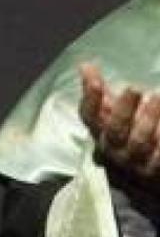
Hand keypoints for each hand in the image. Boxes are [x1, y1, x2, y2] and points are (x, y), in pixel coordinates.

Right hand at [78, 63, 159, 192]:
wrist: (144, 170)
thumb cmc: (126, 134)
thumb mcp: (110, 113)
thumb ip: (99, 91)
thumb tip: (85, 65)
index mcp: (100, 132)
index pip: (89, 116)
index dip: (91, 99)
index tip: (96, 81)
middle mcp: (114, 149)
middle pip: (115, 130)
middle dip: (123, 109)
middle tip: (134, 88)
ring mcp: (135, 162)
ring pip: (139, 142)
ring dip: (148, 120)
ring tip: (157, 98)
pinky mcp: (155, 171)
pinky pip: (159, 157)